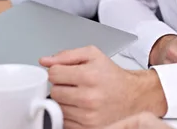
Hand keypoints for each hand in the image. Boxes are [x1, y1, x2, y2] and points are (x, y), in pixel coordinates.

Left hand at [39, 46, 166, 127]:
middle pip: (54, 91)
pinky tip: (80, 107)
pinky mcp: (87, 128)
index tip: (66, 72)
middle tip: (75, 84)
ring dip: (65, 101)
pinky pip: (64, 121)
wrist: (131, 96)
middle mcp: (89, 97)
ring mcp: (88, 115)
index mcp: (90, 75)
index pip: (54, 74)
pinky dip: (69, 114)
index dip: (58, 71)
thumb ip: (67, 55)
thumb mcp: (93, 55)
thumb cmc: (111, 75)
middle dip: (62, 86)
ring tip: (79, 95)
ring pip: (58, 107)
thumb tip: (45, 61)